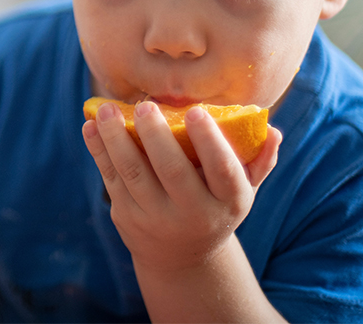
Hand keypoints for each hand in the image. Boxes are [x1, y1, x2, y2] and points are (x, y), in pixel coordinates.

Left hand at [81, 101, 280, 271]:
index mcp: (228, 202)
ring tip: (106, 110)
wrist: (182, 257)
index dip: (209, 141)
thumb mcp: (243, 191)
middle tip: (144, 105)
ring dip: (116, 139)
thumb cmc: (216, 206)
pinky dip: (99, 151)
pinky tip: (90, 127)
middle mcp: (192, 213)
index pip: (222, 170)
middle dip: (155, 136)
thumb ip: (258, 161)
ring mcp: (155, 217)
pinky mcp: (126, 216)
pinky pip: (111, 178)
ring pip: (133, 173)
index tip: (195, 111)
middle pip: (171, 171)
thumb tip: (272, 130)